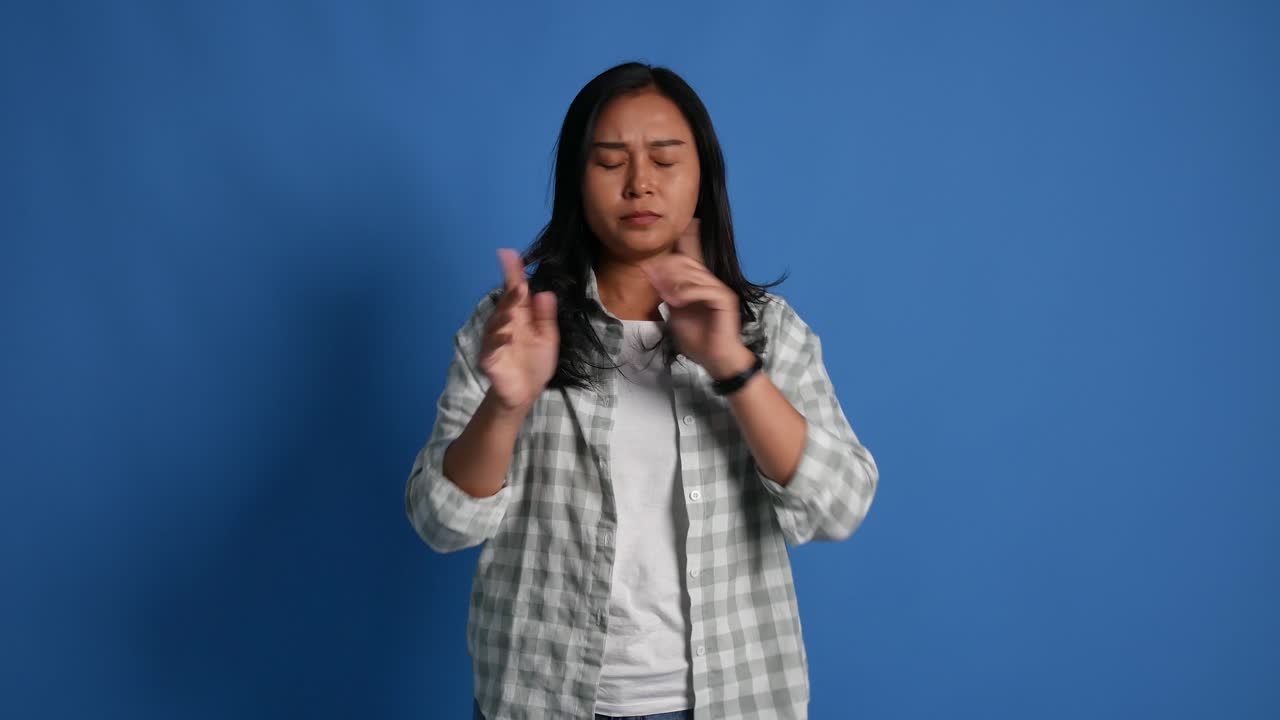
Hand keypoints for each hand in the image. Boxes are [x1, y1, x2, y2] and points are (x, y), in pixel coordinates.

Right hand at [478, 249, 559, 410]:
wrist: (525, 393)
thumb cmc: (535, 363)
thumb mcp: (547, 338)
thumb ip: (545, 317)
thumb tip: (545, 292)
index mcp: (521, 317)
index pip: (516, 291)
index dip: (513, 273)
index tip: (508, 254)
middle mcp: (506, 325)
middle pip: (506, 305)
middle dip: (510, 293)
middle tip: (518, 283)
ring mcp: (495, 341)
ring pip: (496, 324)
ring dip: (504, 315)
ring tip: (513, 309)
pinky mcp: (489, 359)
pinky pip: (492, 348)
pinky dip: (498, 341)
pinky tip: (507, 336)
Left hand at [642, 219, 753, 378]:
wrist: (714, 360)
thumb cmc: (698, 341)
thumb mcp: (676, 316)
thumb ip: (669, 299)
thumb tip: (656, 282)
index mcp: (700, 286)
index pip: (684, 263)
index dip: (665, 264)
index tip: (648, 272)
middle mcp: (711, 284)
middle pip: (688, 263)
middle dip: (668, 269)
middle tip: (653, 277)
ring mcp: (720, 290)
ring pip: (695, 274)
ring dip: (675, 282)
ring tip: (663, 293)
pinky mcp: (725, 299)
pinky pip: (704, 289)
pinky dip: (687, 293)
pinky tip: (675, 302)